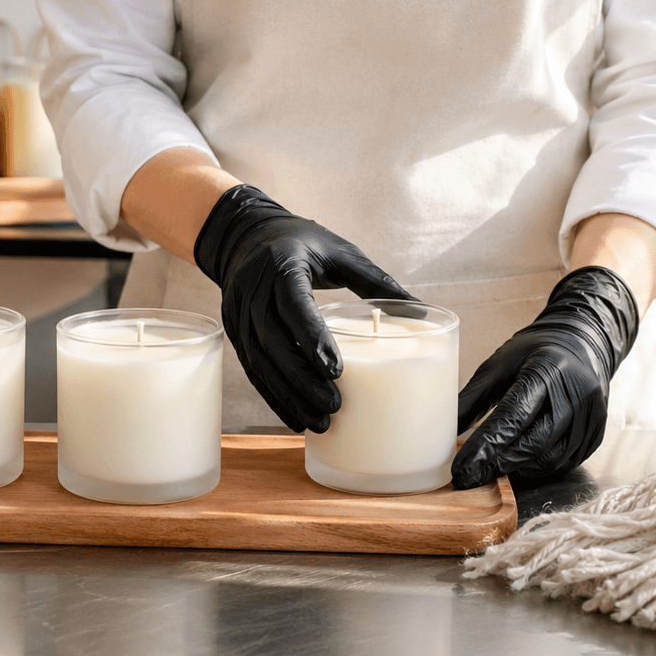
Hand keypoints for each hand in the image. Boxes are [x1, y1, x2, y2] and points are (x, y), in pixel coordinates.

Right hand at [194, 185, 413, 432]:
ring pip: (260, 361)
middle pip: (273, 341)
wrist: (246, 234)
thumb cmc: (300, 241)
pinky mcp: (234, 330)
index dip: (312, 338)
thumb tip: (421, 309)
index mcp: (282, 265)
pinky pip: (252, 368)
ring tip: (318, 420)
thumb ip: (374, 280)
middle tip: (333, 406)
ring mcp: (238, 312)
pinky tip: (294, 416)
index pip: (294, 305)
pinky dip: (273, 395)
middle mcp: (253, 289)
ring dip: (288, 395)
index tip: (336, 370)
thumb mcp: (338, 251)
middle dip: (302, 379)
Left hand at [450, 266, 638, 489]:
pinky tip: (519, 465)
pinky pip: (566, 462)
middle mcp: (575, 394)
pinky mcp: (596, 433)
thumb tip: (442, 433)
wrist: (582, 343)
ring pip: (550, 458)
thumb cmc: (534, 352)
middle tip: (469, 476)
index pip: (513, 416)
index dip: (485, 446)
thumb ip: (472, 398)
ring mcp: (591, 416)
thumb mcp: (498, 365)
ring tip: (491, 469)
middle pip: (533, 442)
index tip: (460, 468)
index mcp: (546, 370)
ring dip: (517, 468)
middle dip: (497, 463)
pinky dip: (539, 468)